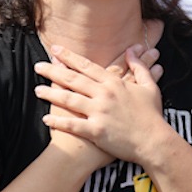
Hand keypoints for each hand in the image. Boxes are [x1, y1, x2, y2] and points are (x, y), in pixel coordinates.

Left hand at [35, 44, 170, 167]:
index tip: (55, 50)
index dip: (70, 58)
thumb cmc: (152, 116)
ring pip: (69, 100)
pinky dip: (58, 122)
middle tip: (37, 66)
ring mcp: (99, 113)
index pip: (87, 66)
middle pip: (74, 80)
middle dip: (54, 71)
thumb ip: (139, 66)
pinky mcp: (96, 131)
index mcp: (114, 84)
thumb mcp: (150, 87)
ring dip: (51, 94)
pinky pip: (73, 125)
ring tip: (37, 89)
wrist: (155, 142)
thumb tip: (132, 49)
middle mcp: (104, 95)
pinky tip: (45, 119)